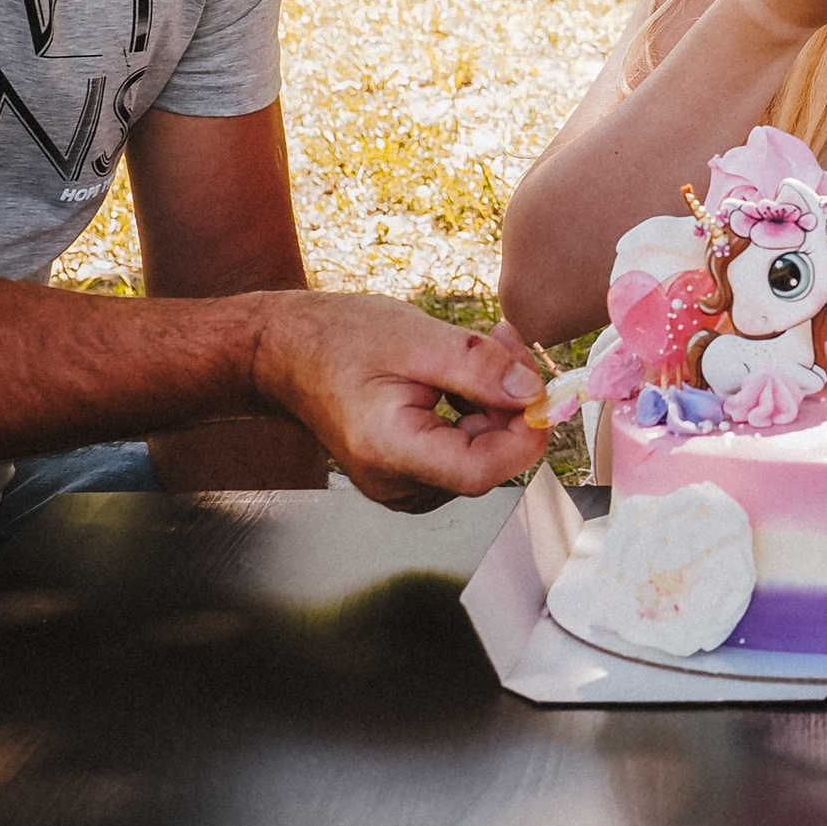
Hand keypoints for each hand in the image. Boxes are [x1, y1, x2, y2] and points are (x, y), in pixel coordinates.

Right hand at [251, 293, 548, 512]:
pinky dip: (476, 411)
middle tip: (507, 340)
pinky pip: (463, 450)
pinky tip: (462, 376)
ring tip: (483, 348)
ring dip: (496, 402)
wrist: (287, 353)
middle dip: (511, 402)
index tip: (539, 384)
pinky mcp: (408, 475)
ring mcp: (401, 485)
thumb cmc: (339, 340)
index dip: (525, 432)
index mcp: (391, 453)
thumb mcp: (416, 339)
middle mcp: (396, 484)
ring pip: (481, 453)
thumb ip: (477, 367)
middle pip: (488, 460)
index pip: (483, 470)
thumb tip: (531, 392)